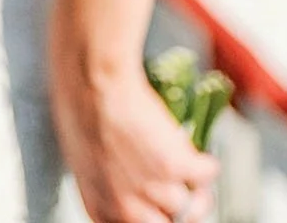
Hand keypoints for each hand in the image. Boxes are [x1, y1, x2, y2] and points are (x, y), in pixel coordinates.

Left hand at [51, 47, 218, 222]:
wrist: (93, 77)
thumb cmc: (79, 105)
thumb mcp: (84, 155)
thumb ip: (105, 181)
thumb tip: (123, 182)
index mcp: (100, 208)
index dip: (151, 217)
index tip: (158, 210)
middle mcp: (127, 209)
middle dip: (176, 211)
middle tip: (181, 194)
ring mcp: (154, 189)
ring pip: (190, 207)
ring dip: (196, 190)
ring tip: (194, 174)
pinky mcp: (176, 166)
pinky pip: (206, 176)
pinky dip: (207, 166)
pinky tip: (202, 157)